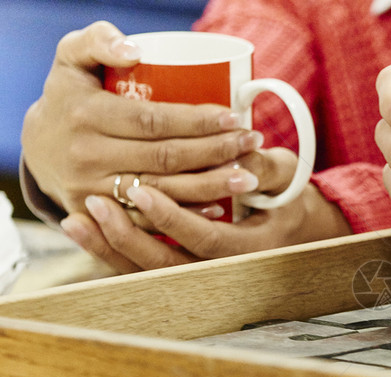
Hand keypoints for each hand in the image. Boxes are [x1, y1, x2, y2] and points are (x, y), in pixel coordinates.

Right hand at [20, 21, 262, 216]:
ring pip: (162, 192)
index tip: (233, 117)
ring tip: (248, 176)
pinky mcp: (100, 216)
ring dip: (210, 186)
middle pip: (165, 158)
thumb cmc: (70, 96)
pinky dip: (184, 216)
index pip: (153, 120)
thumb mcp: (72, 58)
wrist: (38, 148)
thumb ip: (98, 40)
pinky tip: (218, 207)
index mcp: (86, 115)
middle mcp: (88, 156)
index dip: (197, 121)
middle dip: (216, 151)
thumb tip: (136, 49)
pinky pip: (147, 221)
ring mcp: (92, 191)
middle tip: (252, 143)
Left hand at [60, 147, 350, 272]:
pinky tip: (83, 230)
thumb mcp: (286, 179)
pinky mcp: (179, 269)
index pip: (205, 240)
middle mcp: (221, 270)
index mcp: (251, 248)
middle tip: (95, 204)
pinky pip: (139, 268)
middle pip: (165, 265)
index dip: (171, 217)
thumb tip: (243, 151)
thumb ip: (265, 167)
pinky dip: (109, 251)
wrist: (291, 229)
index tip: (141, 189)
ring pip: (146, 273)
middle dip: (126, 236)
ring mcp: (198, 275)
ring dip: (108, 247)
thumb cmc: (287, 199)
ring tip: (75, 220)